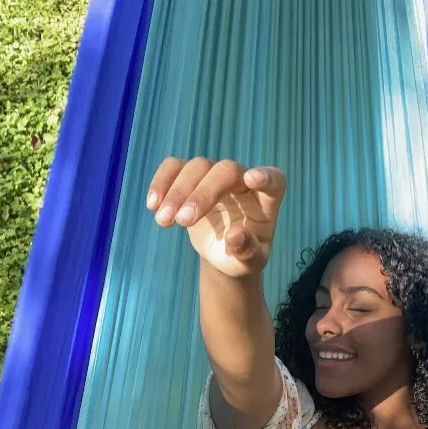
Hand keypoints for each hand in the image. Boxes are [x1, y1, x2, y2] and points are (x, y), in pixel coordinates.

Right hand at [146, 157, 286, 276]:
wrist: (224, 252)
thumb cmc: (242, 255)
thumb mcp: (249, 262)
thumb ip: (247, 251)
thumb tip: (235, 237)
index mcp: (267, 199)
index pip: (274, 180)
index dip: (265, 176)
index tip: (252, 179)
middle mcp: (243, 180)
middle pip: (225, 170)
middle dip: (202, 193)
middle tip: (182, 221)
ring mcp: (216, 175)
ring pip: (197, 166)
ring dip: (177, 192)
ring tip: (163, 221)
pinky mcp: (192, 177)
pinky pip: (174, 166)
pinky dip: (161, 182)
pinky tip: (153, 206)